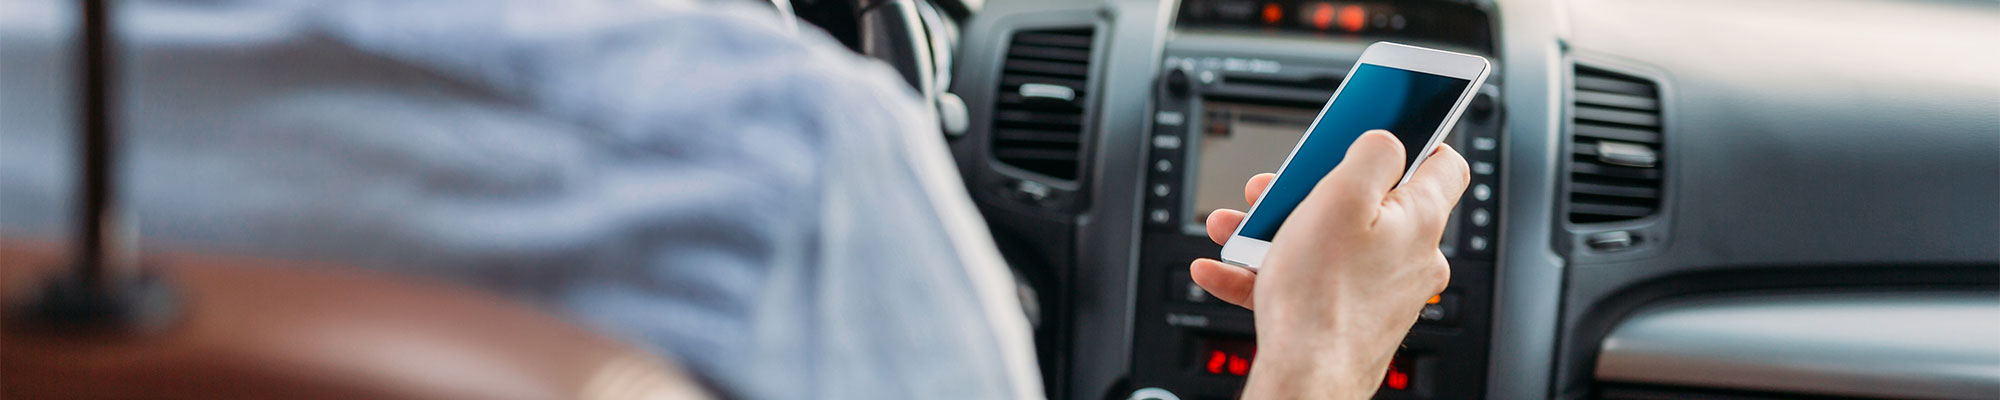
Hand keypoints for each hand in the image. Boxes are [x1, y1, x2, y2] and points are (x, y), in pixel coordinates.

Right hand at [1188, 130, 1469, 398]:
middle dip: (1311, 189)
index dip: (1414, 137)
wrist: (1305, 376)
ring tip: (1238, 229)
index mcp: (1420, 218)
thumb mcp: (1341, 196)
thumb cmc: (1324, 296)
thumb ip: (1372, 153)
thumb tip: (1387, 139)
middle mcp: (1410, 256)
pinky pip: (1308, 282)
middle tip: (1278, 188)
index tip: (1379, 131)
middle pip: (1367, 202)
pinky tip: (1226, 268)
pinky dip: (1266, 272)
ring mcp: (1380, 290)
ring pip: (1330, 242)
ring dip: (1278, 229)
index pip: (1443, 162)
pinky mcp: (1349, 317)